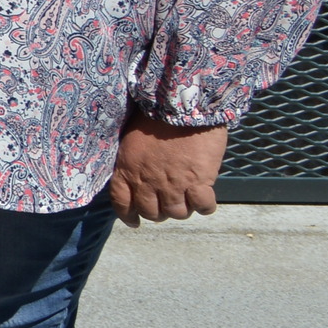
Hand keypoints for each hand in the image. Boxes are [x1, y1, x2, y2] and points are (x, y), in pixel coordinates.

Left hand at [107, 120, 226, 222]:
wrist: (181, 105)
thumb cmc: (154, 116)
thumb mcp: (131, 139)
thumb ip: (132, 161)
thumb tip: (136, 174)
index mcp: (128, 169)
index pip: (122, 203)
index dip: (128, 215)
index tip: (135, 222)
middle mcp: (148, 181)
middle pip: (152, 212)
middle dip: (159, 213)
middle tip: (166, 205)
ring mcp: (174, 184)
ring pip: (177, 213)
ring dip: (182, 210)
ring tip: (186, 201)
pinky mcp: (199, 181)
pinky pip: (203, 206)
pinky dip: (205, 207)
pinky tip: (205, 201)